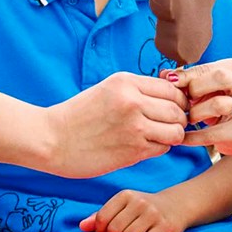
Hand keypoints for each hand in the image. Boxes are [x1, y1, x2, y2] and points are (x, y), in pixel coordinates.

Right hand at [41, 72, 187, 177]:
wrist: (52, 140)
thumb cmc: (78, 116)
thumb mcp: (107, 90)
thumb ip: (136, 91)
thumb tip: (171, 97)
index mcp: (125, 82)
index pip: (171, 88)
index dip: (177, 100)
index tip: (172, 109)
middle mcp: (133, 101)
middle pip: (178, 109)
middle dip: (178, 119)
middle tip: (168, 125)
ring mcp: (134, 126)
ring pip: (176, 131)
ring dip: (172, 136)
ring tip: (158, 137)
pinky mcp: (134, 150)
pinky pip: (163, 148)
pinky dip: (159, 148)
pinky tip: (144, 146)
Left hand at [80, 189, 187, 231]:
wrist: (176, 206)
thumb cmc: (143, 208)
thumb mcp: (123, 206)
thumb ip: (102, 215)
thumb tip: (82, 226)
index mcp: (125, 195)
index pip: (102, 217)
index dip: (99, 231)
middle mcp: (139, 202)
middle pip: (115, 229)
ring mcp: (153, 214)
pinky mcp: (164, 226)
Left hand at [170, 58, 231, 153]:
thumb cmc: (219, 101)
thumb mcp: (205, 86)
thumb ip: (187, 78)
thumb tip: (164, 74)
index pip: (208, 67)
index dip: (186, 75)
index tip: (169, 81)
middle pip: (219, 78)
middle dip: (195, 89)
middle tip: (183, 101)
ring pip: (217, 104)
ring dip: (196, 113)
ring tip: (189, 118)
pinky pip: (213, 133)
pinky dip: (194, 136)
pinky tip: (183, 137)